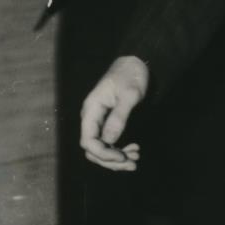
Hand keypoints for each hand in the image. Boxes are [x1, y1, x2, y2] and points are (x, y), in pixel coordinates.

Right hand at [80, 55, 148, 171]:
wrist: (136, 62)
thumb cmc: (132, 74)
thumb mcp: (130, 94)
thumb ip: (119, 116)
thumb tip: (109, 140)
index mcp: (92, 109)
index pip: (88, 141)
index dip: (103, 154)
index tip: (122, 157)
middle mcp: (92, 117)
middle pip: (93, 149)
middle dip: (111, 160)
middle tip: (133, 163)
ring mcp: (99, 120)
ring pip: (101, 148)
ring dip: (116, 158)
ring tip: (135, 159)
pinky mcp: (107, 121)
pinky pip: (108, 141)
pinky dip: (119, 149)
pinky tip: (134, 149)